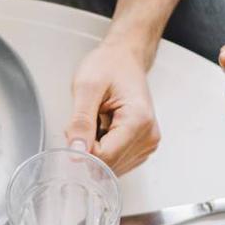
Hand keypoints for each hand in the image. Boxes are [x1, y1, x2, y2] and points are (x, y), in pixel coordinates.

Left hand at [66, 39, 159, 174]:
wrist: (124, 58)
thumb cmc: (109, 65)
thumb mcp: (87, 87)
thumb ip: (81, 122)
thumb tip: (76, 153)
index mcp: (138, 121)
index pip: (105, 158)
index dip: (84, 148)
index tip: (78, 127)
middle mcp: (148, 136)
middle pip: (108, 165)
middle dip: (90, 148)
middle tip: (91, 119)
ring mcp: (147, 144)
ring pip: (110, 166)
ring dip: (97, 148)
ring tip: (100, 121)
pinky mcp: (142, 147)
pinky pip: (116, 161)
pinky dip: (104, 148)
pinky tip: (106, 128)